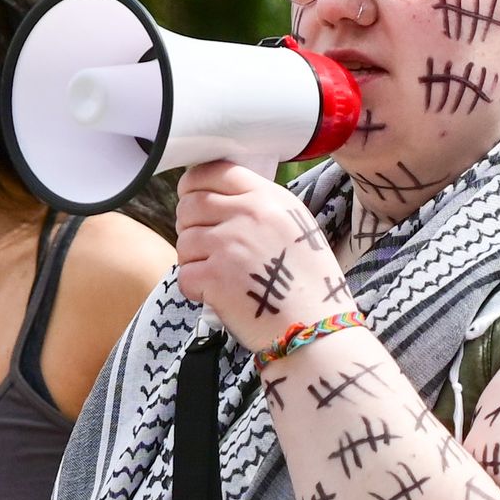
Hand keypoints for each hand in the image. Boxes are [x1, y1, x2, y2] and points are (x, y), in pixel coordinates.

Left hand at [171, 159, 344, 354]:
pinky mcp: (214, 277)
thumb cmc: (309, 284)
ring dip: (192, 260)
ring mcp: (229, 245)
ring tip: (218, 277)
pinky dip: (194, 289)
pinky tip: (216, 296)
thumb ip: (261, 208)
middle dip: (190, 225)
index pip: (215, 171)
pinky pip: (183, 274)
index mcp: (268, 198)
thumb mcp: (296, 227)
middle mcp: (247, 215)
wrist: (316, 328)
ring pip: (183, 241)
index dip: (194, 184)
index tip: (191, 197)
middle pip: (190, 204)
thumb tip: (219, 200)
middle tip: (205, 248)